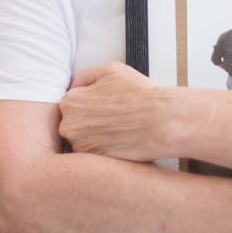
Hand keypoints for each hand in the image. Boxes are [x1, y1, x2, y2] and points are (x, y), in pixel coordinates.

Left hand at [58, 62, 173, 160]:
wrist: (162, 121)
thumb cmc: (141, 95)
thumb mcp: (112, 70)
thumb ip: (87, 76)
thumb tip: (77, 84)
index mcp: (70, 102)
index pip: (71, 103)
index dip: (89, 102)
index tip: (101, 104)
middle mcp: (69, 126)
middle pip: (73, 123)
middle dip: (89, 120)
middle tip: (111, 116)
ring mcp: (81, 147)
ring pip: (82, 140)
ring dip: (95, 135)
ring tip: (118, 128)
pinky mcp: (95, 162)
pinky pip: (93, 154)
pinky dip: (103, 148)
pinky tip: (119, 140)